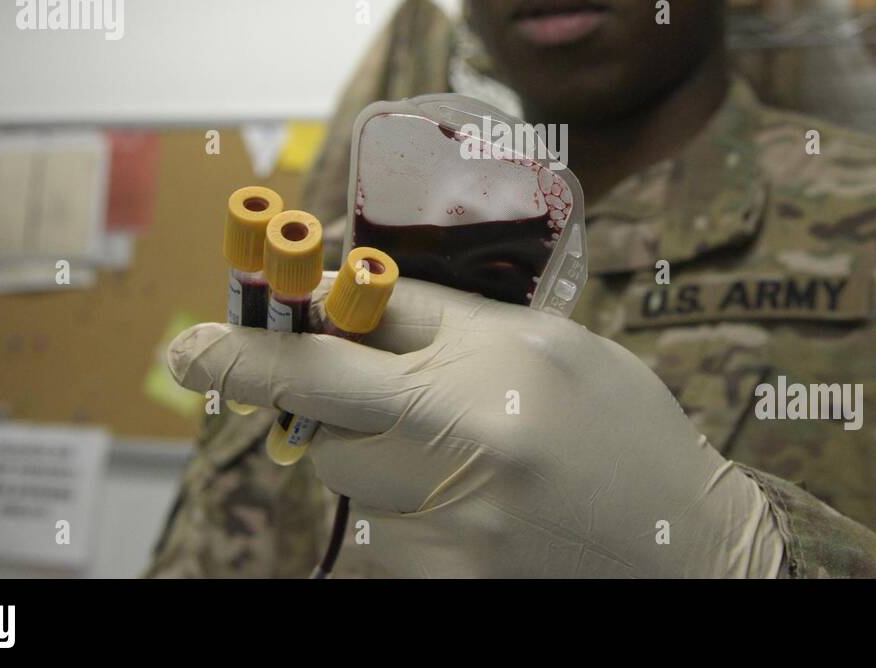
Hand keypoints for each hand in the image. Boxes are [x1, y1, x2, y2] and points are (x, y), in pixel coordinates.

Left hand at [166, 275, 783, 577]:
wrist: (688, 551)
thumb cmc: (621, 428)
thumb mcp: (549, 345)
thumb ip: (444, 320)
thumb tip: (349, 294)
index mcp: (492, 371)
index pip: (340, 342)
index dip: (253, 340)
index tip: (187, 345)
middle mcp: (463, 448)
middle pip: (322, 408)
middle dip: (302, 386)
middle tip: (277, 372)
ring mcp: (448, 527)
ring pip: (345, 472)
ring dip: (371, 450)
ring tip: (456, 453)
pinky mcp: (440, 580)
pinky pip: (377, 527)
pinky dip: (401, 505)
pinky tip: (470, 504)